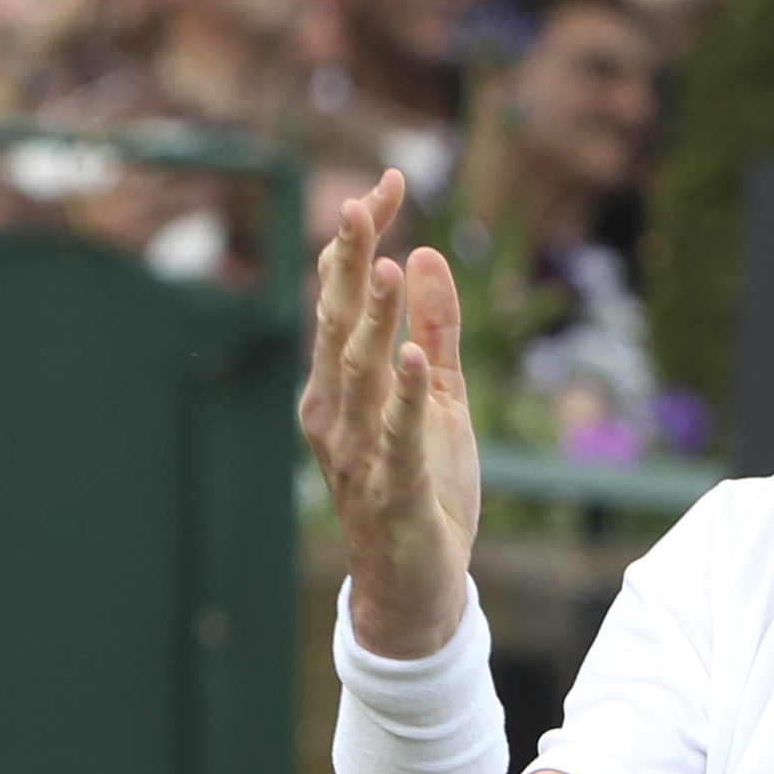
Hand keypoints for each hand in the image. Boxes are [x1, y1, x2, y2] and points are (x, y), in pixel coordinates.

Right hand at [297, 169, 480, 658]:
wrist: (414, 588)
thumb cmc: (422, 490)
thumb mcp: (438, 398)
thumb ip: (435, 329)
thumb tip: (424, 251)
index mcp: (339, 389)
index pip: (340, 300)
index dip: (359, 243)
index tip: (386, 184)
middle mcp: (334, 415)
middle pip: (337, 326)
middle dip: (348, 265)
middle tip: (359, 202)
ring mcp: (357, 455)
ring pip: (359, 376)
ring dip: (372, 320)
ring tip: (387, 266)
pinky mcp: (390, 490)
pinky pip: (393, 437)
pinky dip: (400, 397)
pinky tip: (409, 356)